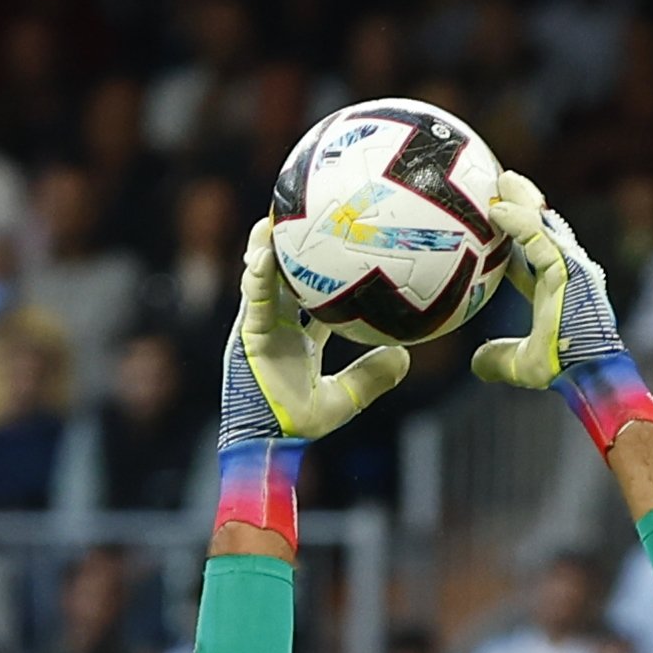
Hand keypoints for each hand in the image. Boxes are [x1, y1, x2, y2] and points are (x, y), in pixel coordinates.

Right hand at [220, 218, 409, 445]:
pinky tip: (265, 250)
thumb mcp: (347, 398)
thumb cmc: (301, 423)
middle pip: (283, 273)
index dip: (321, 268)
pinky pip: (254, 297)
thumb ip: (372, 376)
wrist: (271, 441)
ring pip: (262, 276)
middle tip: (306, 211)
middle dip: (290, 243)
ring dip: (266, 244)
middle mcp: (277, 324)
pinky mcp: (247, 333)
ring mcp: (259, 325)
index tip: (338, 242)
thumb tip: (405, 356)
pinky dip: (259, 274)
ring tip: (278, 213)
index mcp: (297, 335)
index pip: (311, 292)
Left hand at [471, 171, 623, 389]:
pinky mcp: (569, 267)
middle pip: (543, 228)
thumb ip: (499, 358)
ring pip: (544, 223)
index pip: (535, 256)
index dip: (516, 239)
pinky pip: (539, 237)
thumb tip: (475, 363)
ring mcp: (571, 266)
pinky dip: (519, 221)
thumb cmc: (564, 369)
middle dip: (523, 204)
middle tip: (500, 186)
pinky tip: (498, 210)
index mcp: (558, 288)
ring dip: (521, 200)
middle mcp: (568, 271)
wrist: (590, 371)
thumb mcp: (522, 364)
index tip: (495, 225)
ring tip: (501, 180)